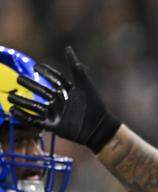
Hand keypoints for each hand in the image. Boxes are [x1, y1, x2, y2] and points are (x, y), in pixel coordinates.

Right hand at [6, 46, 120, 152]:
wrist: (98, 128)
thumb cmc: (94, 106)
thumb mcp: (84, 85)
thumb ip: (75, 68)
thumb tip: (67, 48)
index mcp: (69, 92)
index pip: (55, 79)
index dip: (47, 73)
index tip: (36, 66)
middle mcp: (61, 102)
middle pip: (42, 91)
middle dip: (30, 85)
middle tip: (18, 79)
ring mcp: (56, 114)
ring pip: (35, 106)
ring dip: (22, 101)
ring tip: (10, 96)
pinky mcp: (53, 126)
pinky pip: (35, 120)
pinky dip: (24, 116)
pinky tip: (13, 111)